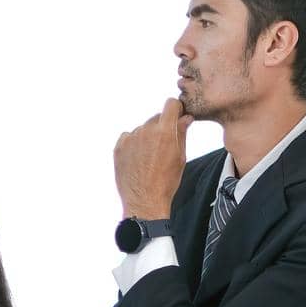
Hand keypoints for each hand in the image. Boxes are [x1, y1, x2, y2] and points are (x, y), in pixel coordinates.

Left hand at [115, 98, 191, 219]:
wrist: (144, 201)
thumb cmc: (166, 182)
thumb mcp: (180, 157)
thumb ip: (182, 133)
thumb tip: (186, 117)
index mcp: (164, 131)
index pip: (170, 104)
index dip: (175, 109)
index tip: (177, 116)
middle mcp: (146, 130)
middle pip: (156, 118)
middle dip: (161, 128)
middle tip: (163, 147)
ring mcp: (130, 138)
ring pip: (142, 129)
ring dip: (147, 137)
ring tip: (150, 158)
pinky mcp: (119, 146)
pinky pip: (129, 137)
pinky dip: (134, 144)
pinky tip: (139, 160)